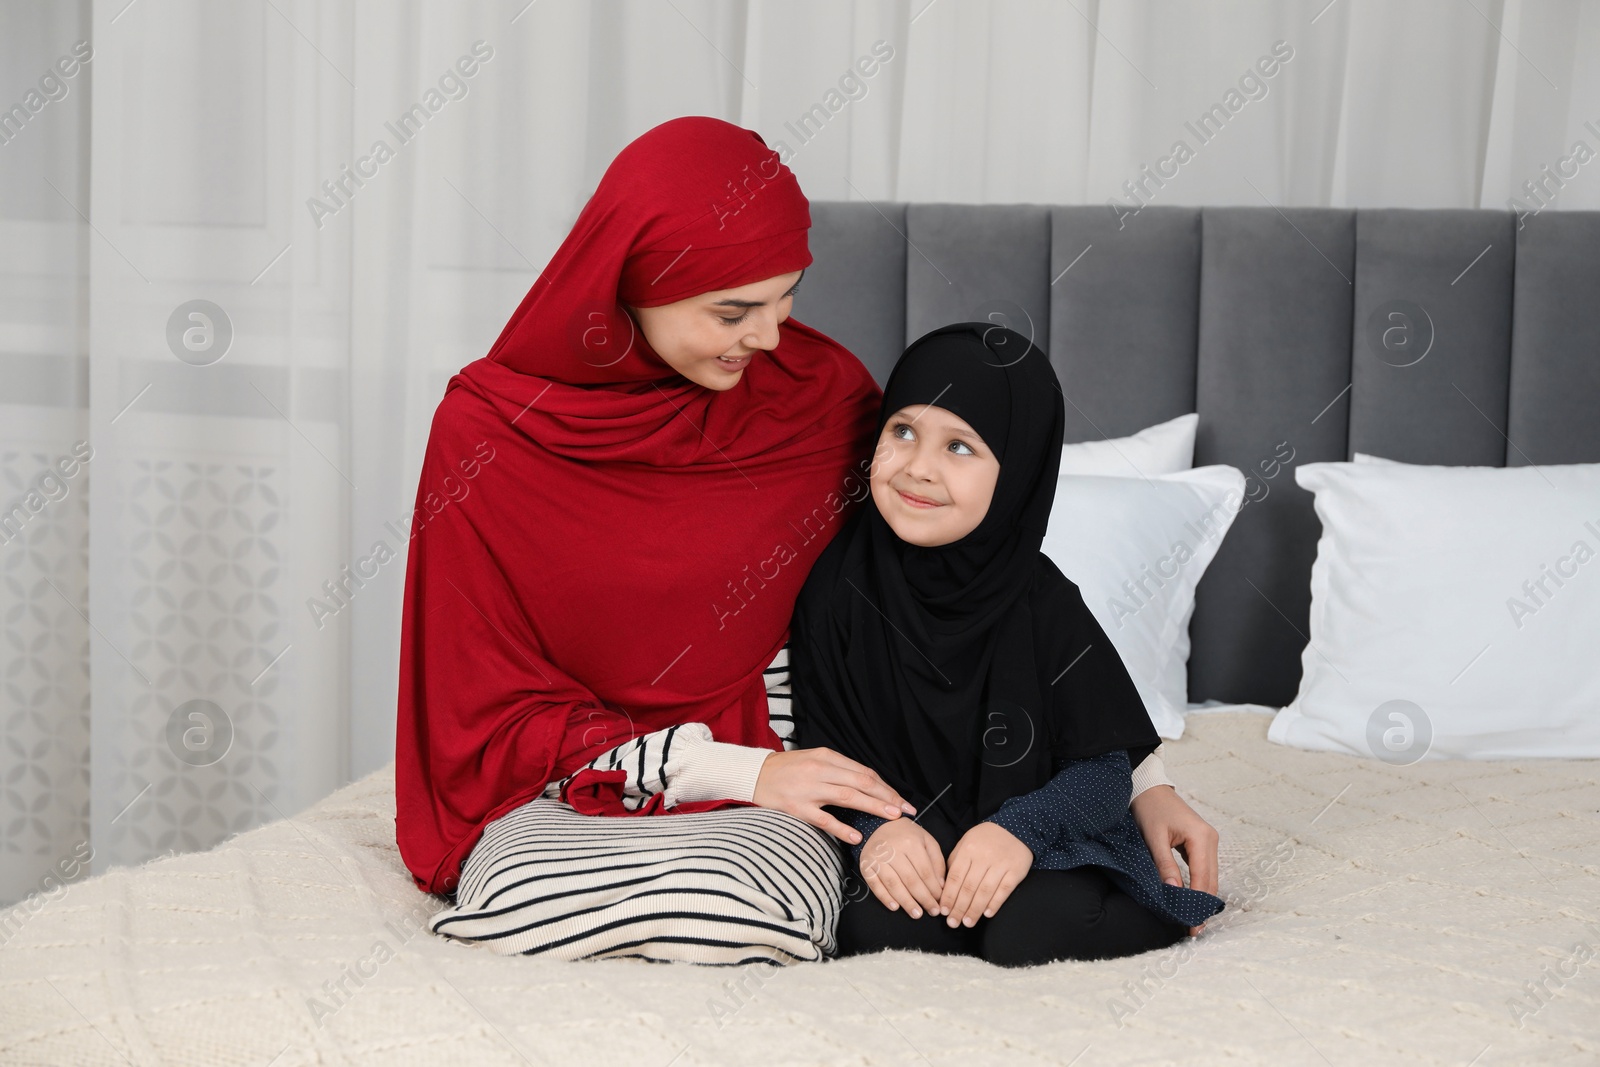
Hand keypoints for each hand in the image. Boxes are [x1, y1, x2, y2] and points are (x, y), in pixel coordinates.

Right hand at [752, 747, 916, 844]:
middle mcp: (820, 770)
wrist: (753, 774)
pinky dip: (841, 828)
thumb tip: (868, 784)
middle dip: (887, 797)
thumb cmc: (787, 769)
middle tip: (906, 811)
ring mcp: (808, 789)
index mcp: (827, 756)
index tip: (901, 800)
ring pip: (848, 797)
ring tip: (892, 817)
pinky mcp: (797, 807)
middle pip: (862, 782)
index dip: (886, 787)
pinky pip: (823, 819)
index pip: (864, 772)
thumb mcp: (814, 759)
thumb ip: (838, 769)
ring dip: (873, 807)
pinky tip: (856, 836)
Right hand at [858, 817, 945, 918]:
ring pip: (893, 885)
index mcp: (911, 842)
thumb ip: (937, 862)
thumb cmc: (908, 835)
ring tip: (917, 914)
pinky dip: (885, 898)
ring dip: (906, 902)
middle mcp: (893, 850)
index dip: (934, 890)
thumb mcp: (927, 841)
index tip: (940, 902)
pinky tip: (895, 907)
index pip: (925, 872)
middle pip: (910, 880)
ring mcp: (877, 858)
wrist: (879, 824)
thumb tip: (940, 886)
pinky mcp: (865, 865)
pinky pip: (875, 885)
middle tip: (932, 912)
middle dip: (923, 899)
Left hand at [936, 822, 1032, 927]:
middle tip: (953, 923)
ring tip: (967, 923)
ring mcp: (1001, 864)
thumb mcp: (966, 843)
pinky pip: (1004, 890)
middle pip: (969, 887)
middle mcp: (984, 857)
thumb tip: (944, 887)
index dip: (948, 896)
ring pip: (985, 891)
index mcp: (968, 850)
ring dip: (975, 910)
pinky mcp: (1016, 870)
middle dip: (959, 908)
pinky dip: (995, 903)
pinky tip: (987, 914)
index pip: (955, 877)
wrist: (1015, 828)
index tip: (943, 911)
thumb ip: (955, 862)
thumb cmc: (985, 839)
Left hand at [1130, 784, 1218, 935]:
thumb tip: (1174, 892)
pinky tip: (1191, 899)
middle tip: (1192, 930)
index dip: (1198, 904)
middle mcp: (1211, 840)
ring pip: (1209, 876)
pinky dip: (1198, 885)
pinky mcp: (1202, 843)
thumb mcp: (1154, 838)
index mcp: (1202, 838)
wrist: (1149, 787)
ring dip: (1201, 897)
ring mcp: (1209, 841)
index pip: (1203, 879)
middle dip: (1202, 905)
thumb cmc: (1150, 808)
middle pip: (1210, 880)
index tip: (1191, 925)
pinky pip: (1203, 869)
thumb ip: (1165, 865)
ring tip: (1191, 920)